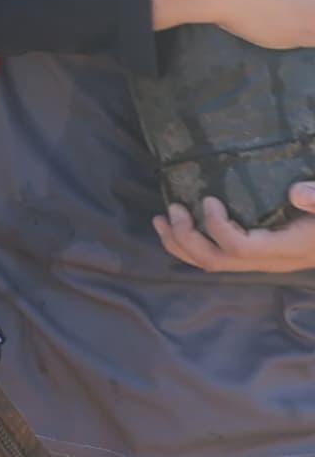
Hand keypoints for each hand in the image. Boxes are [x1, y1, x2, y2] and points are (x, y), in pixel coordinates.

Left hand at [156, 183, 314, 274]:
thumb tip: (296, 192)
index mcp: (283, 247)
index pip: (239, 247)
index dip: (216, 226)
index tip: (208, 199)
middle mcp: (266, 260)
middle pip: (215, 261)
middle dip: (186, 237)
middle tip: (171, 209)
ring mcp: (259, 262)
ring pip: (210, 264)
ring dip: (179, 243)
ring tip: (160, 220)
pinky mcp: (254, 256)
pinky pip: (216, 258)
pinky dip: (190, 245)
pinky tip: (177, 227)